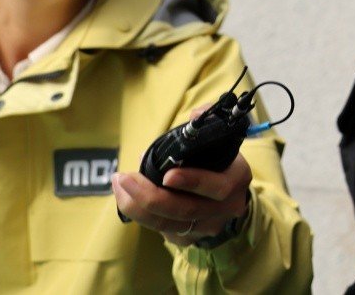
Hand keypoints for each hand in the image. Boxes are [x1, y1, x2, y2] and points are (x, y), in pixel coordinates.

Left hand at [113, 108, 252, 246]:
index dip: (193, 182)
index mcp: (236, 179)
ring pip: (169, 225)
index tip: (167, 174)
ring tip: (118, 186)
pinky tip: (126, 199)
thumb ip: (207, 122)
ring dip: (137, 207)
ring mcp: (208, 227)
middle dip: (150, 196)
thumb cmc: (219, 161)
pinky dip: (140, 216)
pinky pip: (162, 232)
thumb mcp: (220, 140)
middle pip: (186, 210)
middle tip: (124, 178)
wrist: (228, 197)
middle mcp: (226, 208)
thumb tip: (194, 116)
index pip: (218, 187)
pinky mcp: (190, 238)